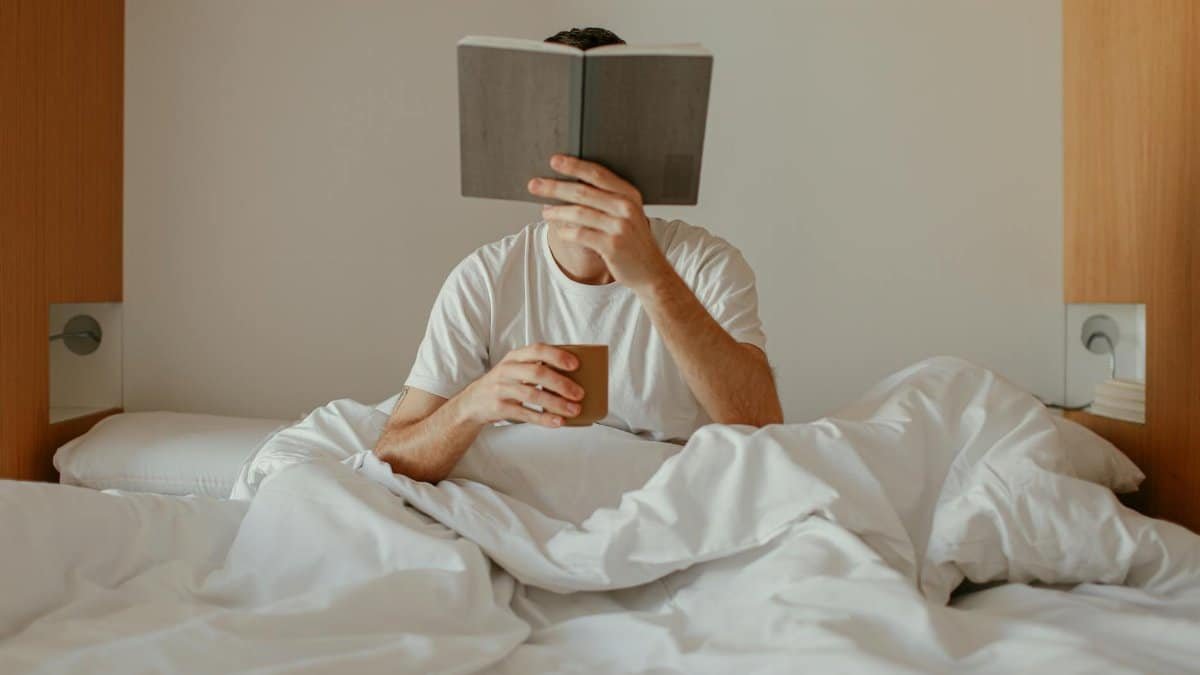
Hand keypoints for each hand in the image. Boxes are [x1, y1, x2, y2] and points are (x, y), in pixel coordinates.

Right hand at [458, 343, 584, 427]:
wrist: (474, 402)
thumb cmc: (504, 383)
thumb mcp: (516, 369)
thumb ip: (537, 368)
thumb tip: (573, 378)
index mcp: (515, 357)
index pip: (537, 350)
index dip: (557, 356)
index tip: (576, 365)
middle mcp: (507, 370)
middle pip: (537, 373)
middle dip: (561, 383)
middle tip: (579, 393)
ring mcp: (501, 389)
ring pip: (532, 395)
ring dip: (556, 403)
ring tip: (574, 410)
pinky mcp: (499, 408)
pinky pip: (525, 414)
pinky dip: (543, 418)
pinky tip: (558, 421)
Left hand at [528, 155, 673, 292]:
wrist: (651, 271)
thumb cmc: (634, 241)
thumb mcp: (628, 214)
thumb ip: (608, 199)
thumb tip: (571, 185)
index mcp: (630, 195)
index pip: (598, 174)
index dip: (574, 166)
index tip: (554, 160)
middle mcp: (626, 208)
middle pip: (583, 192)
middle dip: (555, 187)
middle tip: (534, 185)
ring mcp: (620, 227)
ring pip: (579, 213)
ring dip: (557, 211)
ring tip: (545, 212)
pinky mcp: (612, 246)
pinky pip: (581, 234)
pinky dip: (566, 232)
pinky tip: (559, 231)